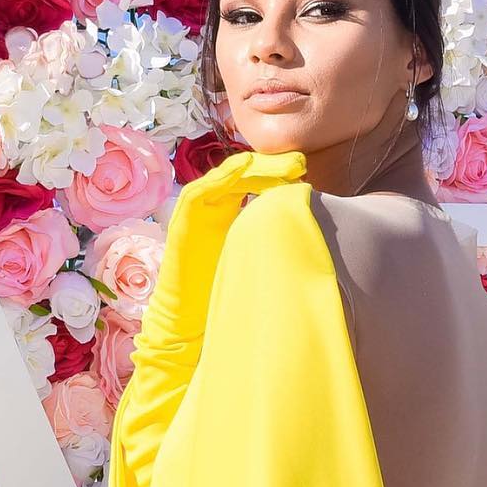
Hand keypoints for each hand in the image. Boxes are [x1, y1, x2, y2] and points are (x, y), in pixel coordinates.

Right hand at [146, 150, 307, 338]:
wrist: (190, 322)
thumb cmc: (224, 294)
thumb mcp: (255, 257)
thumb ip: (271, 237)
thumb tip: (305, 227)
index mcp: (229, 212)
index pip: (254, 182)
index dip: (278, 174)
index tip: (305, 173)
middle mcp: (213, 208)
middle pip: (242, 174)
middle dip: (271, 166)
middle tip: (299, 163)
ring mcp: (196, 214)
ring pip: (224, 177)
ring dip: (252, 167)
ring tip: (279, 166)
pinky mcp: (181, 224)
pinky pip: (198, 192)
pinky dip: (220, 178)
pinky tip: (243, 168)